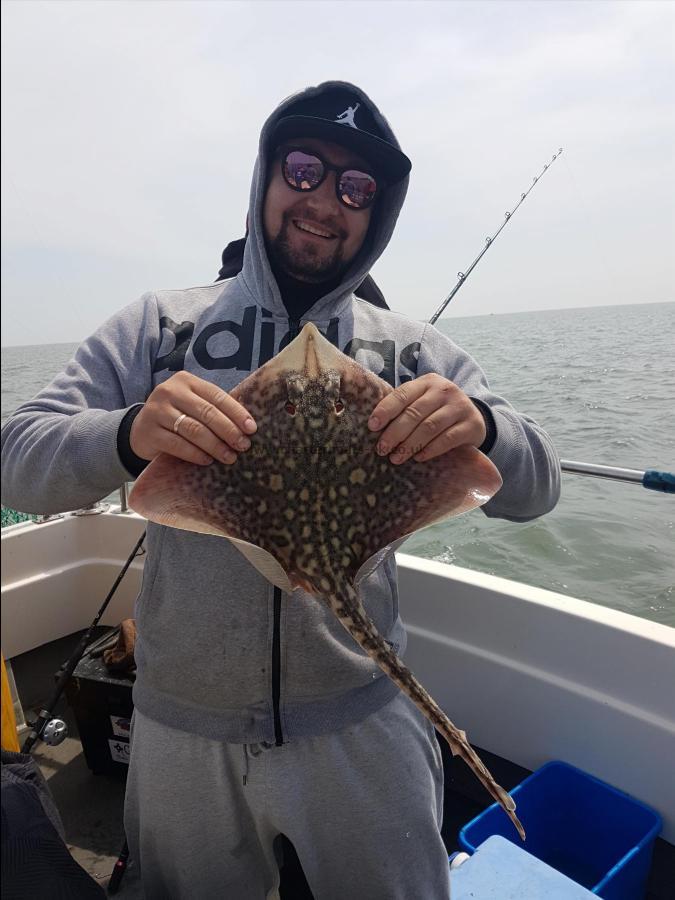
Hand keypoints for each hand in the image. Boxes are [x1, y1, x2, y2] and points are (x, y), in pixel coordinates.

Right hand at [130, 371, 256, 465]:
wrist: (140, 430)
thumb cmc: (176, 417)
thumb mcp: (192, 405)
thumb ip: (214, 408)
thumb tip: (248, 425)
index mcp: (187, 381)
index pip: (217, 396)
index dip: (237, 413)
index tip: (251, 429)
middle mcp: (170, 391)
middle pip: (207, 413)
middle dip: (229, 431)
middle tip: (243, 446)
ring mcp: (157, 411)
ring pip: (194, 429)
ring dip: (215, 445)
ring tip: (229, 457)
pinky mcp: (149, 432)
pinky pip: (177, 445)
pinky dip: (195, 454)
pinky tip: (207, 461)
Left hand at [367, 374, 485, 464]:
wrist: (474, 417)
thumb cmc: (438, 411)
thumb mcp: (424, 401)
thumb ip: (404, 408)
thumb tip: (374, 427)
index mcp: (427, 382)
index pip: (402, 394)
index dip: (385, 410)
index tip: (372, 426)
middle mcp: (444, 390)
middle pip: (414, 413)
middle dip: (394, 433)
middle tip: (382, 449)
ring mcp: (460, 407)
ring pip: (429, 427)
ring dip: (410, 445)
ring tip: (396, 458)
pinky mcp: (471, 425)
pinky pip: (447, 439)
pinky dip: (431, 450)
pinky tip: (419, 458)